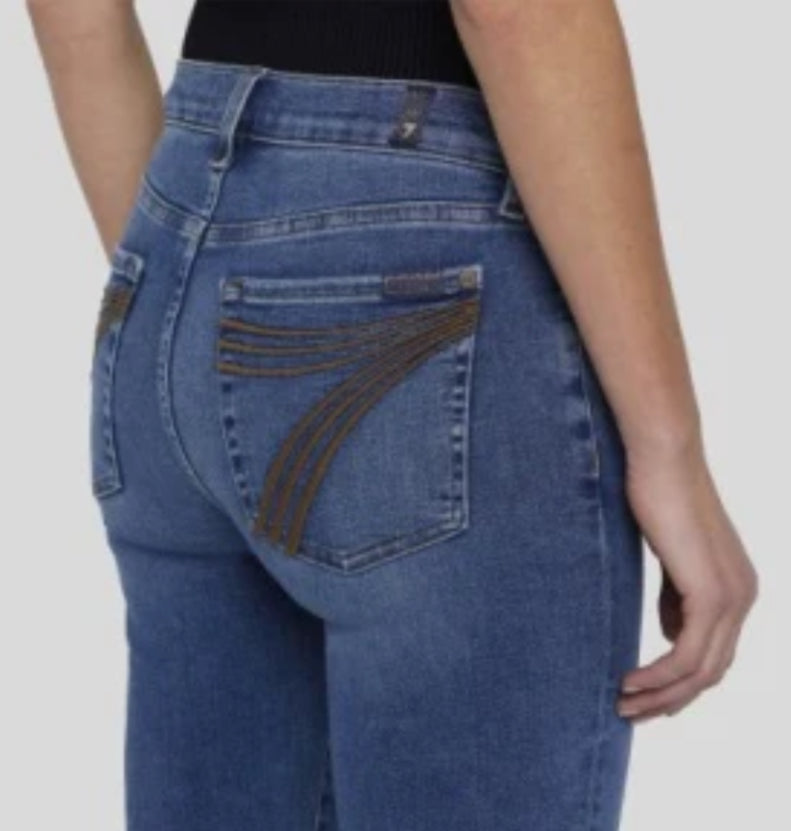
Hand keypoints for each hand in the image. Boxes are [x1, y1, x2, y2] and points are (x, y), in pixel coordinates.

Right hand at [617, 444, 757, 721]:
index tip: (645, 696)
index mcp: (737, 589)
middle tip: (630, 711)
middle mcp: (744, 598)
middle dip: (670, 700)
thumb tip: (673, 636)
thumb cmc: (658, 495)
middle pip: (711, 672)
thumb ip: (677, 596)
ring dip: (661, 696)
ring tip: (622, 704)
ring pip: (701, 671)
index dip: (681, 684)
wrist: (664, 459)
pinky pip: (686, 655)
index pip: (714, 654)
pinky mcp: (711, 593)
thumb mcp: (671, 557)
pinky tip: (629, 681)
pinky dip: (658, 677)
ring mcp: (731, 597)